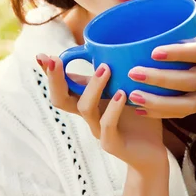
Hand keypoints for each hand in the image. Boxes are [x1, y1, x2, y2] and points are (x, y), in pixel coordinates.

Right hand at [35, 54, 167, 173]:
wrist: (153, 152)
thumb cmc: (139, 116)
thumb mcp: (127, 88)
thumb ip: (118, 71)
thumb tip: (114, 43)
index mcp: (88, 100)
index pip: (62, 85)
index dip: (50, 72)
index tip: (41, 56)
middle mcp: (89, 115)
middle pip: (61, 99)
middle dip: (55, 79)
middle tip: (55, 59)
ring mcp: (98, 130)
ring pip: (84, 108)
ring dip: (92, 86)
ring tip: (105, 69)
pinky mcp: (112, 144)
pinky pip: (107, 125)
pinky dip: (112, 108)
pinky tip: (121, 94)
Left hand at [127, 18, 195, 120]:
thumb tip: (165, 13)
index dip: (178, 53)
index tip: (154, 52)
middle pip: (191, 80)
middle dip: (160, 79)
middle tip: (133, 73)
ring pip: (189, 102)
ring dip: (159, 102)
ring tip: (135, 96)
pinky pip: (188, 111)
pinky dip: (165, 112)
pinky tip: (144, 109)